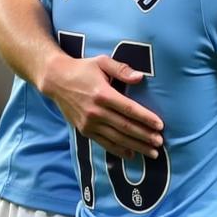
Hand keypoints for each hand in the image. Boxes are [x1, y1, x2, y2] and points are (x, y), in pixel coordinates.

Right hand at [42, 53, 163, 159]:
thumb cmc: (83, 69)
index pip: (129, 109)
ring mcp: (88, 123)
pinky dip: (118, 150)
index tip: (160, 125)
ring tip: (152, 152)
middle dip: (145, 136)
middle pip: (125, 126)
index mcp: (103, 94)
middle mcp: (95, 111)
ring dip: (136, 146)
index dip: (146, 118)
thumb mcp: (102, 62)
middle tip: (160, 142)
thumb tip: (140, 77)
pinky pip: (104, 143)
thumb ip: (121, 69)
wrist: (55, 80)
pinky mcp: (83, 130)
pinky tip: (132, 154)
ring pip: (117, 138)